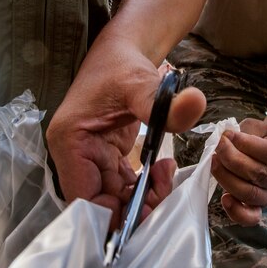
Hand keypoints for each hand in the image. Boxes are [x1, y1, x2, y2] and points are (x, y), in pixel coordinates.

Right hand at [46, 44, 205, 230]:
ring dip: (142, 199)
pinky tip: (163, 170)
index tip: (147, 211)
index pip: (84, 198)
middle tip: (165, 195)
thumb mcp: (142, 85)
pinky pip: (122, 187)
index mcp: (70, 142)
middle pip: (100, 204)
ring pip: (113, 199)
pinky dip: (144, 187)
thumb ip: (166, 104)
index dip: (112, 215)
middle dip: (134, 208)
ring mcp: (89, 159)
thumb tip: (195, 104)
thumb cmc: (122, 65)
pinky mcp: (105, 158)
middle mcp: (75, 156)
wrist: (122, 51)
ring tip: (167, 175)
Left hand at [211, 118, 266, 225]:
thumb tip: (227, 138)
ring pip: (250, 194)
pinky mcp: (260, 207)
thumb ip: (246, 131)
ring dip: (227, 178)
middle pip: (258, 174)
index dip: (246, 144)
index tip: (227, 135)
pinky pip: (249, 217)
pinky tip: (224, 197)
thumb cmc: (265, 138)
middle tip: (218, 146)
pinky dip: (235, 210)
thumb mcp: (261, 128)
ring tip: (214, 162)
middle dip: (232, 159)